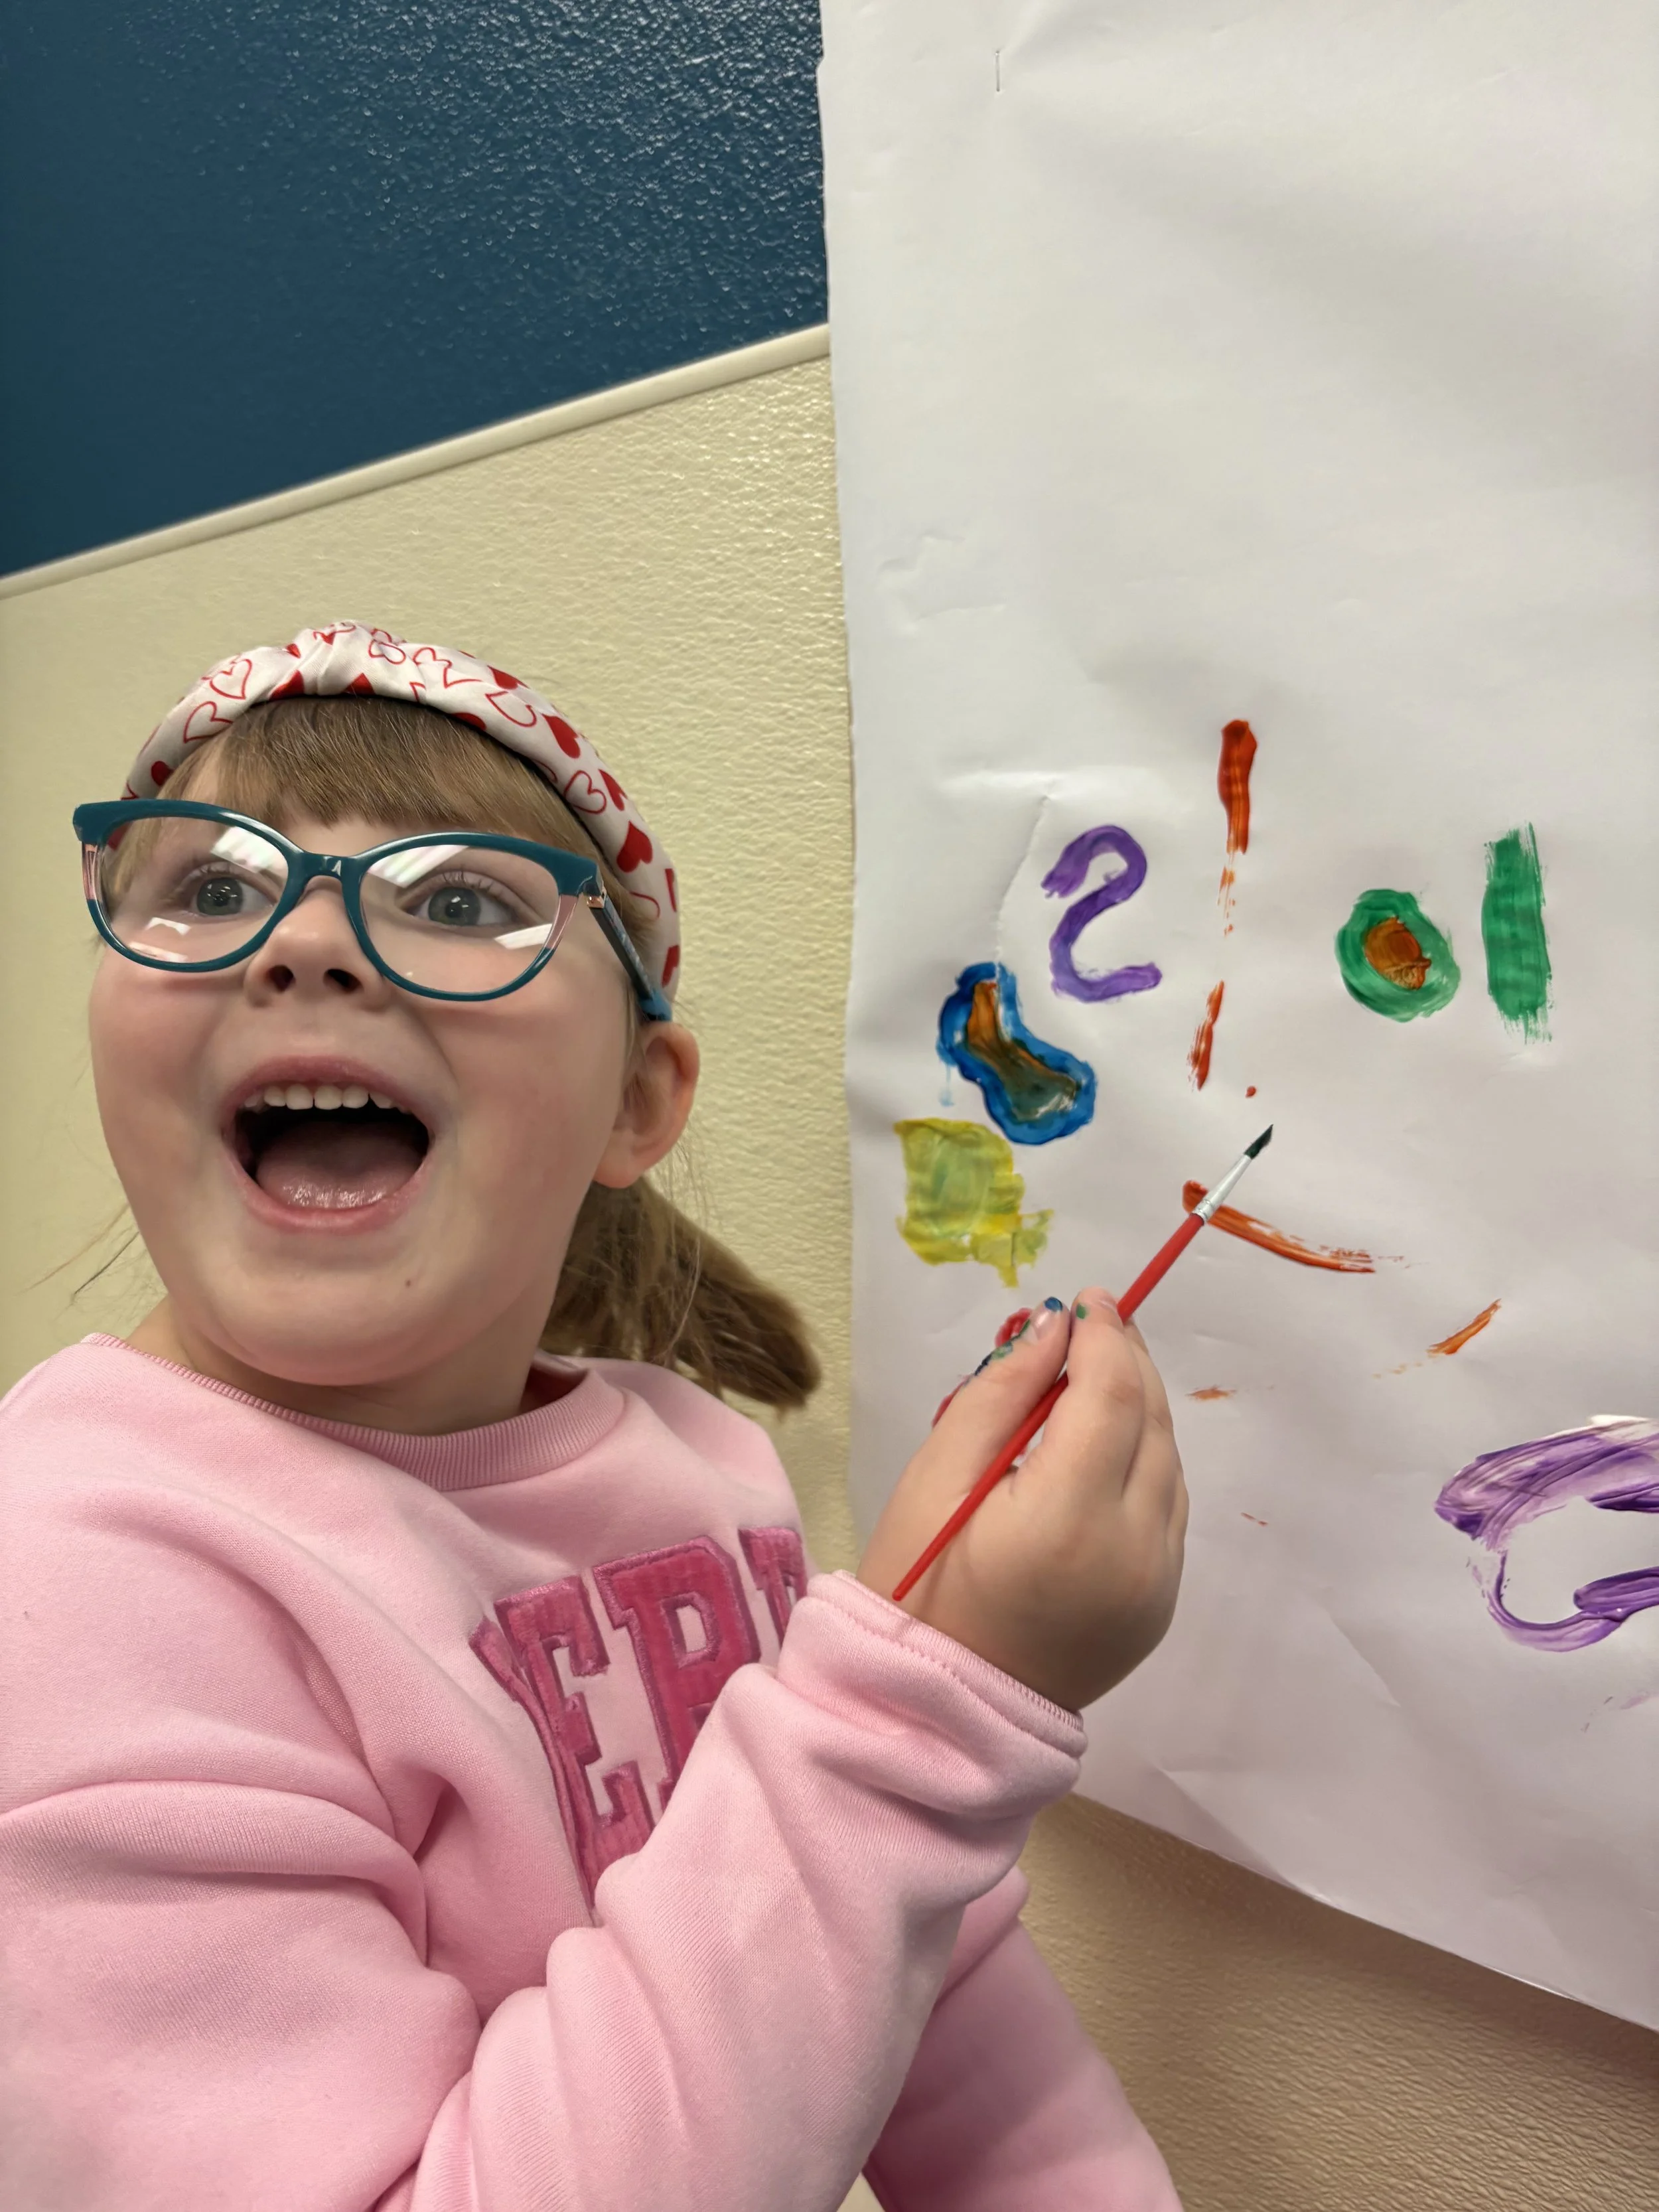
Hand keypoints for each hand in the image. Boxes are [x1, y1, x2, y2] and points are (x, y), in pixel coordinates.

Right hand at [855, 1291, 1187, 1713]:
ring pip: (1169, 1464)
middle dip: (1126, 1362)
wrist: (937, 1711)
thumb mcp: (935, 1477)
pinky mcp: (1160, 1607)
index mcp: (1067, 1519)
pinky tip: (1104, 1451)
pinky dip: (1145, 1464)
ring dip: (1141, 1411)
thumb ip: (1002, 1394)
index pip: (1112, 1395)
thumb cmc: (917, 1587)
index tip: (1085, 1301)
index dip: (1104, 1337)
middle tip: (1093, 1324)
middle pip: (1153, 1423)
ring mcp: (1156, 1585)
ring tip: (1093, 1381)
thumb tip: (1055, 1328)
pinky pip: (1168, 1512)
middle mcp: (1131, 1551)